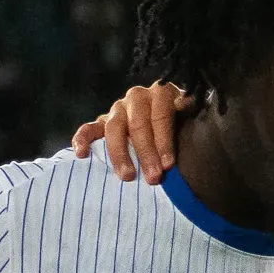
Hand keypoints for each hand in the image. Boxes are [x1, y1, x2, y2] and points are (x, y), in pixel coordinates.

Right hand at [71, 83, 187, 182]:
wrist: (168, 124)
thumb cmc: (184, 125)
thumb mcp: (192, 117)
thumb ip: (189, 111)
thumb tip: (186, 104)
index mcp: (161, 94)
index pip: (160, 116)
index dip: (163, 141)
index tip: (168, 165)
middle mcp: (137, 98)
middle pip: (137, 125)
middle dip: (145, 153)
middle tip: (154, 178)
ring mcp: (118, 109)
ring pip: (114, 128)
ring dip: (120, 154)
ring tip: (128, 177)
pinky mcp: (103, 121)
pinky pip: (89, 128)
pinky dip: (82, 139)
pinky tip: (82, 154)